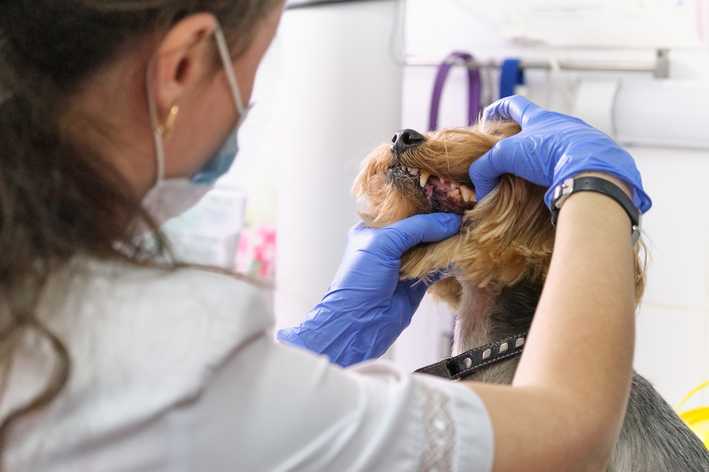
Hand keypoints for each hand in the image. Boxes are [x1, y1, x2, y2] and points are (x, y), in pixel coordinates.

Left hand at [277, 213, 460, 366]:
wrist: (359, 323)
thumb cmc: (360, 279)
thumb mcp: (384, 243)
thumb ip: (417, 228)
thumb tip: (450, 221)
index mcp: (373, 229)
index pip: (404, 209)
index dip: (426, 203)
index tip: (451, 196)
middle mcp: (389, 244)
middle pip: (421, 227)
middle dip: (440, 222)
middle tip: (465, 212)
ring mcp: (403, 264)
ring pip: (431, 246)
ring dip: (447, 240)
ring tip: (468, 228)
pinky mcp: (417, 283)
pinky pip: (437, 267)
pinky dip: (450, 260)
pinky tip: (463, 251)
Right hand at [469, 95, 651, 211]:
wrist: (591, 167)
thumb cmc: (547, 153)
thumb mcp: (506, 157)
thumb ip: (485, 168)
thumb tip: (480, 188)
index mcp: (539, 117)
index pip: (514, 104)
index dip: (498, 109)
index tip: (487, 117)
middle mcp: (561, 123)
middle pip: (537, 124)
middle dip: (522, 137)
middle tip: (510, 152)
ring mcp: (579, 139)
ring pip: (556, 143)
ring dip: (543, 154)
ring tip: (533, 172)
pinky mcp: (593, 158)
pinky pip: (572, 161)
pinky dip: (561, 169)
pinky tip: (556, 182)